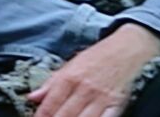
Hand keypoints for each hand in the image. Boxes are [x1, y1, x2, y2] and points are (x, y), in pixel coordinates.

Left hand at [29, 23, 159, 116]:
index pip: (51, 103)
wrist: (127, 49)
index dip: (41, 116)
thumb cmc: (97, 57)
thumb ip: (50, 84)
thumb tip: (32, 97)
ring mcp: (102, 98)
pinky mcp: (117, 104)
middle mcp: (84, 89)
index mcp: (69, 77)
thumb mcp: (70, 65)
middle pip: (65, 114)